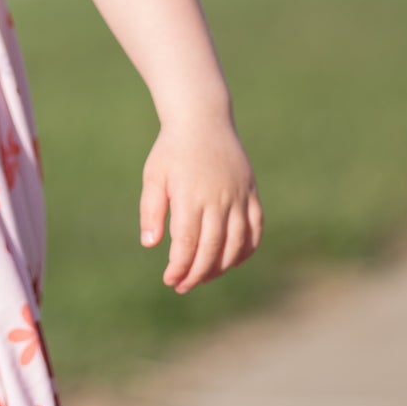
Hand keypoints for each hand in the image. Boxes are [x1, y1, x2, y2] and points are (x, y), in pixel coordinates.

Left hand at [139, 115, 262, 293]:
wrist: (203, 119)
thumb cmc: (172, 150)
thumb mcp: (153, 176)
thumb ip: (151, 210)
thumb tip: (151, 244)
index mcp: (190, 196)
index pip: (187, 244)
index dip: (180, 267)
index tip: (170, 280)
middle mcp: (219, 198)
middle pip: (212, 249)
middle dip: (197, 273)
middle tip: (182, 286)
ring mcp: (239, 196)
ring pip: (236, 243)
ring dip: (220, 266)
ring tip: (203, 277)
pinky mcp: (252, 193)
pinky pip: (255, 229)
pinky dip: (246, 250)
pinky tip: (231, 262)